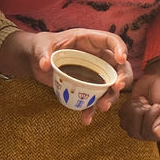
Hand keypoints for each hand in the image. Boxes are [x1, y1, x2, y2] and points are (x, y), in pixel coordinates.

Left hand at [10, 27, 132, 125]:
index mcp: (89, 41)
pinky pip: (95, 99)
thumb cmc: (42, 46)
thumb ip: (43, 53)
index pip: (111, 40)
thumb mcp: (40, 45)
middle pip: (119, 66)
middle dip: (123, 77)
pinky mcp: (87, 88)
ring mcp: (94, 74)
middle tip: (117, 87)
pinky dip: (92, 110)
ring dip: (110, 97)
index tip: (121, 60)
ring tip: (102, 107)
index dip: (120, 48)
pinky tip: (86, 118)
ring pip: (111, 86)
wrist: (35, 61)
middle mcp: (97, 57)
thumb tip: (45, 64)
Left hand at [120, 59, 159, 140]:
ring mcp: (141, 126)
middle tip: (149, 102)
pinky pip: (122, 117)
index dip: (150, 119)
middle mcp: (154, 133)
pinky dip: (127, 106)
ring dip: (133, 109)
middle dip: (141, 113)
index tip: (157, 105)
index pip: (151, 135)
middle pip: (136, 132)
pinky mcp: (131, 117)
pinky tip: (138, 100)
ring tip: (144, 101)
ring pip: (127, 126)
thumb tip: (157, 134)